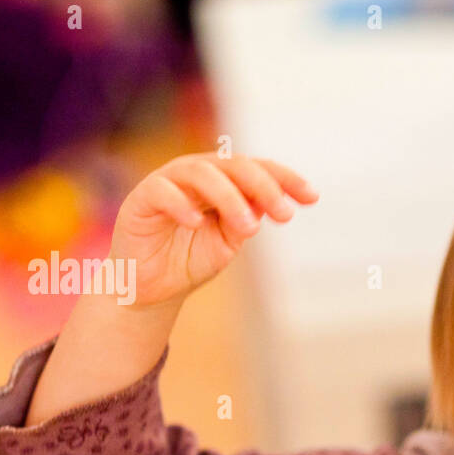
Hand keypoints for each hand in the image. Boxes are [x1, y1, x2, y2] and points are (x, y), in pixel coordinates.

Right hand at [108, 153, 317, 306]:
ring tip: (248, 228)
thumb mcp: (228, 240)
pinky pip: (162, 191)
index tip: (312, 197)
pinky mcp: (141, 199)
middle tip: (285, 214)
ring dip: (230, 197)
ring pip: (201, 173)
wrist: (152, 288)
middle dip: (264, 186)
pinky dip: (181, 204)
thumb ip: (245, 219)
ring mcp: (167, 183)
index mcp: (221, 180)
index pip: (256, 169)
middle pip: (233, 166)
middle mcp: (196, 174)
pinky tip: (197, 222)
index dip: (285, 179)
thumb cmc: (190, 259)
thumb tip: (269, 202)